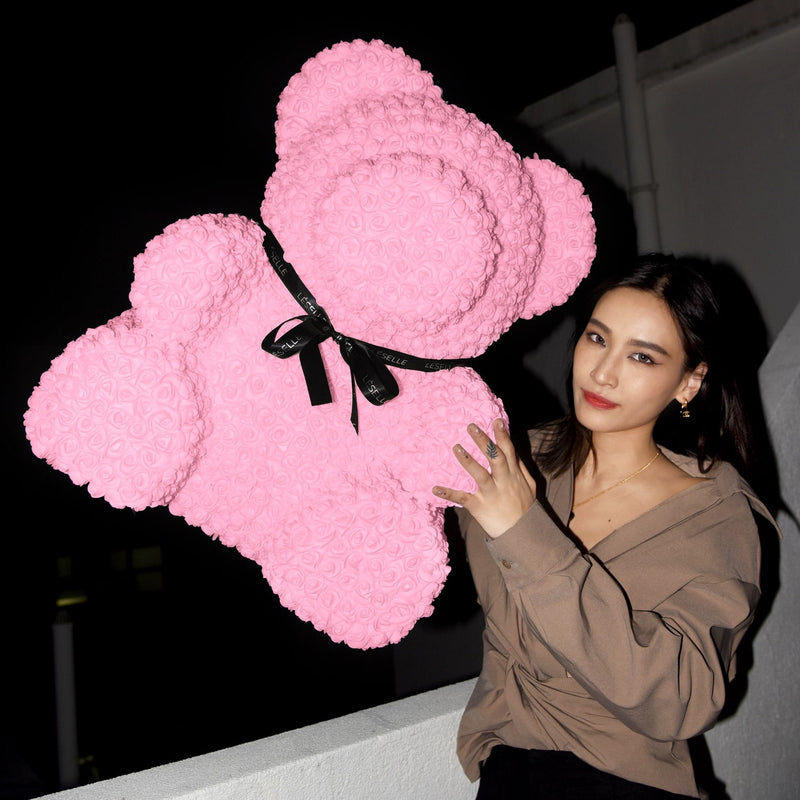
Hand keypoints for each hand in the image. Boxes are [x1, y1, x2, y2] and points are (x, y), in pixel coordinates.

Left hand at [432, 419, 536, 538]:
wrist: (523, 535)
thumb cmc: (525, 509)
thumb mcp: (529, 486)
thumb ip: (521, 468)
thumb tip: (513, 453)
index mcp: (513, 475)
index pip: (508, 451)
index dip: (502, 435)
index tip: (495, 421)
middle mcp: (503, 482)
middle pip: (494, 458)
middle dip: (484, 442)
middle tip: (471, 427)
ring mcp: (491, 494)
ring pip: (479, 475)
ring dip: (467, 461)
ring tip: (456, 448)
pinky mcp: (479, 507)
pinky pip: (463, 499)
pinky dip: (449, 494)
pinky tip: (435, 488)